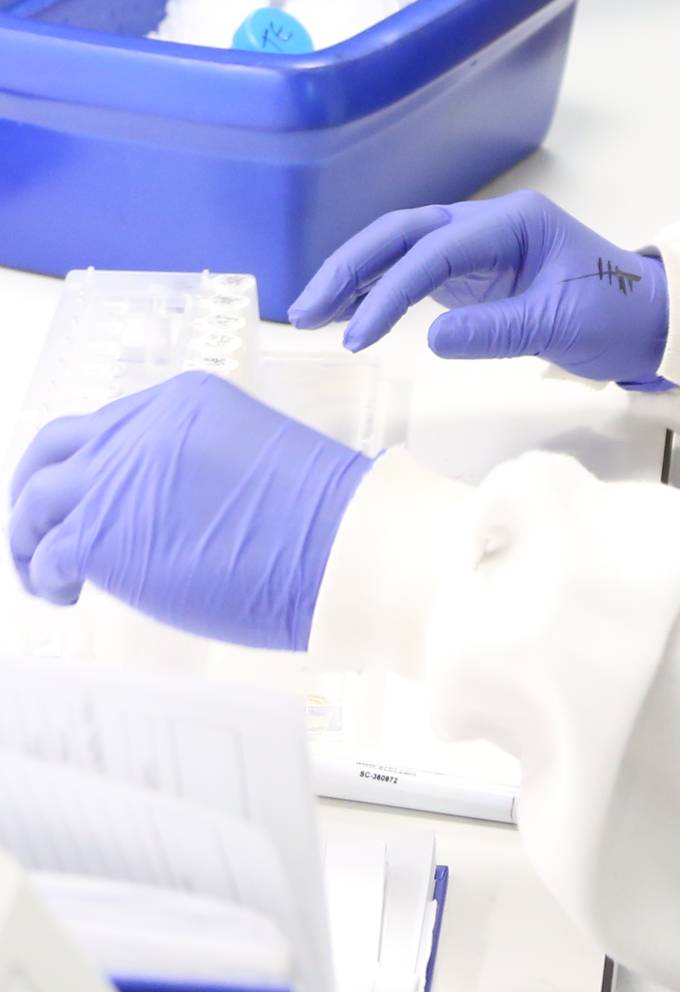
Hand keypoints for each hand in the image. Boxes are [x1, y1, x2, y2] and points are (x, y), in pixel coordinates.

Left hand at [8, 373, 372, 650]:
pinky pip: (46, 555)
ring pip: (35, 502)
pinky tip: (66, 594)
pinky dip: (45, 577)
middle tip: (36, 528)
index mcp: (181, 400)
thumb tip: (156, 509)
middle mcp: (139, 427)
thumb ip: (189, 466)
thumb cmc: (314, 518)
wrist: (335, 543)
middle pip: (55, 450)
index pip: (109, 424)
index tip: (89, 496)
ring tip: (46, 576)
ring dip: (29, 539)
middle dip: (34, 490)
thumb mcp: (245, 458)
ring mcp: (115, 477)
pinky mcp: (100, 534)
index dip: (90, 465)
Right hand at [290, 192, 672, 389]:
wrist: (652, 320)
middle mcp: (490, 224)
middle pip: (406, 233)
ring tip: (311, 313)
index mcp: (514, 223)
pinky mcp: (476, 273)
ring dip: (357, 275)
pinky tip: (350, 314)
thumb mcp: (562, 325)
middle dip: (352, 266)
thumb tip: (429, 338)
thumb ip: (497, 330)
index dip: (392, 289)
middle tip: (306, 310)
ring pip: (404, 248)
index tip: (359, 335)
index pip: (437, 249)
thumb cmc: (618, 315)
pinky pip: (417, 273)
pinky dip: (381, 290)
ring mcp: (480, 246)